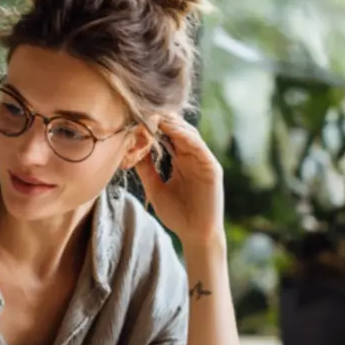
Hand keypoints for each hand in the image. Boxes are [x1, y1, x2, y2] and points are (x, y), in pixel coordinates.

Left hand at [135, 115, 224, 247]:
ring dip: (173, 124)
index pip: (169, 137)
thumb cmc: (177, 215)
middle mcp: (193, 158)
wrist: (195, 235)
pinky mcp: (212, 168)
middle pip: (179, 131)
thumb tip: (132, 151)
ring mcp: (203, 162)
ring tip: (156, 115)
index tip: (137, 118)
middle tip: (145, 109)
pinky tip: (171, 130)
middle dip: (163, 120)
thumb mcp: (155, 188)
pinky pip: (199, 147)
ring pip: (189, 134)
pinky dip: (185, 136)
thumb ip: (146, 170)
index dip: (155, 126)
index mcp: (181, 161)